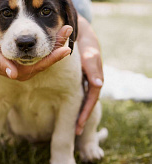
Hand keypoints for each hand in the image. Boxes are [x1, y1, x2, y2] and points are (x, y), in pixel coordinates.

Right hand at [0, 25, 72, 80]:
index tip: (66, 49)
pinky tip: (56, 29)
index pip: (41, 65)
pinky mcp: (28, 55)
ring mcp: (28, 62)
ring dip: (56, 40)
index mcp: (20, 72)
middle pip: (48, 57)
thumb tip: (12, 73)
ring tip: (67, 27)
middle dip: (58, 44)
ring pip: (46, 52)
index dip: (54, 57)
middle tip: (69, 29)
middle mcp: (27, 69)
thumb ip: (1, 65)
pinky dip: (49, 39)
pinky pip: (42, 48)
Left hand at [76, 15, 103, 134]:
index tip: (78, 126)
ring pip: (83, 98)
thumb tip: (98, 84)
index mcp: (95, 76)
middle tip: (76, 132)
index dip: (85, 112)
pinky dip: (74, 101)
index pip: (91, 98)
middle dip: (82, 117)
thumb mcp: (89, 51)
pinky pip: (77, 91)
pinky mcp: (78, 76)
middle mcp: (91, 80)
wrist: (78, 31)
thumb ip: (93, 65)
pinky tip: (66, 108)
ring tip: (73, 126)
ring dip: (78, 111)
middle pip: (88, 101)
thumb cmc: (84, 40)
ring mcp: (85, 79)